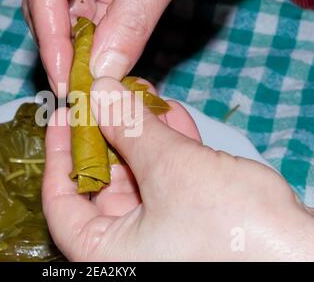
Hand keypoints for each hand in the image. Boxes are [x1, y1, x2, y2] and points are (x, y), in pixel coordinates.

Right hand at [22, 0, 220, 94]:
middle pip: (49, 10)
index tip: (62, 80)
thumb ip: (131, 18)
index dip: (50, 39)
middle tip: (73, 90)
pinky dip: (98, 49)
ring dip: (78, 55)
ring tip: (89, 86)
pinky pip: (94, 23)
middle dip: (60, 52)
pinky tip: (105, 70)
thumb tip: (103, 71)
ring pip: (70, 21)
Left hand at [43, 77, 313, 260]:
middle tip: (106, 93)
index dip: (60, 154)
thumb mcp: (173, 170)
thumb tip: (99, 91)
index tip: (64, 115)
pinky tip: (170, 114)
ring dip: (141, 132)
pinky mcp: (192, 224)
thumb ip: (130, 128)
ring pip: (139, 176)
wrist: (309, 257)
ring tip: (139, 92)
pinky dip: (170, 148)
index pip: (62, 202)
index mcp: (105, 256)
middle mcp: (128, 250)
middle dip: (108, 132)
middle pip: (102, 182)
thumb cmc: (233, 229)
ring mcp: (162, 237)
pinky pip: (170, 181)